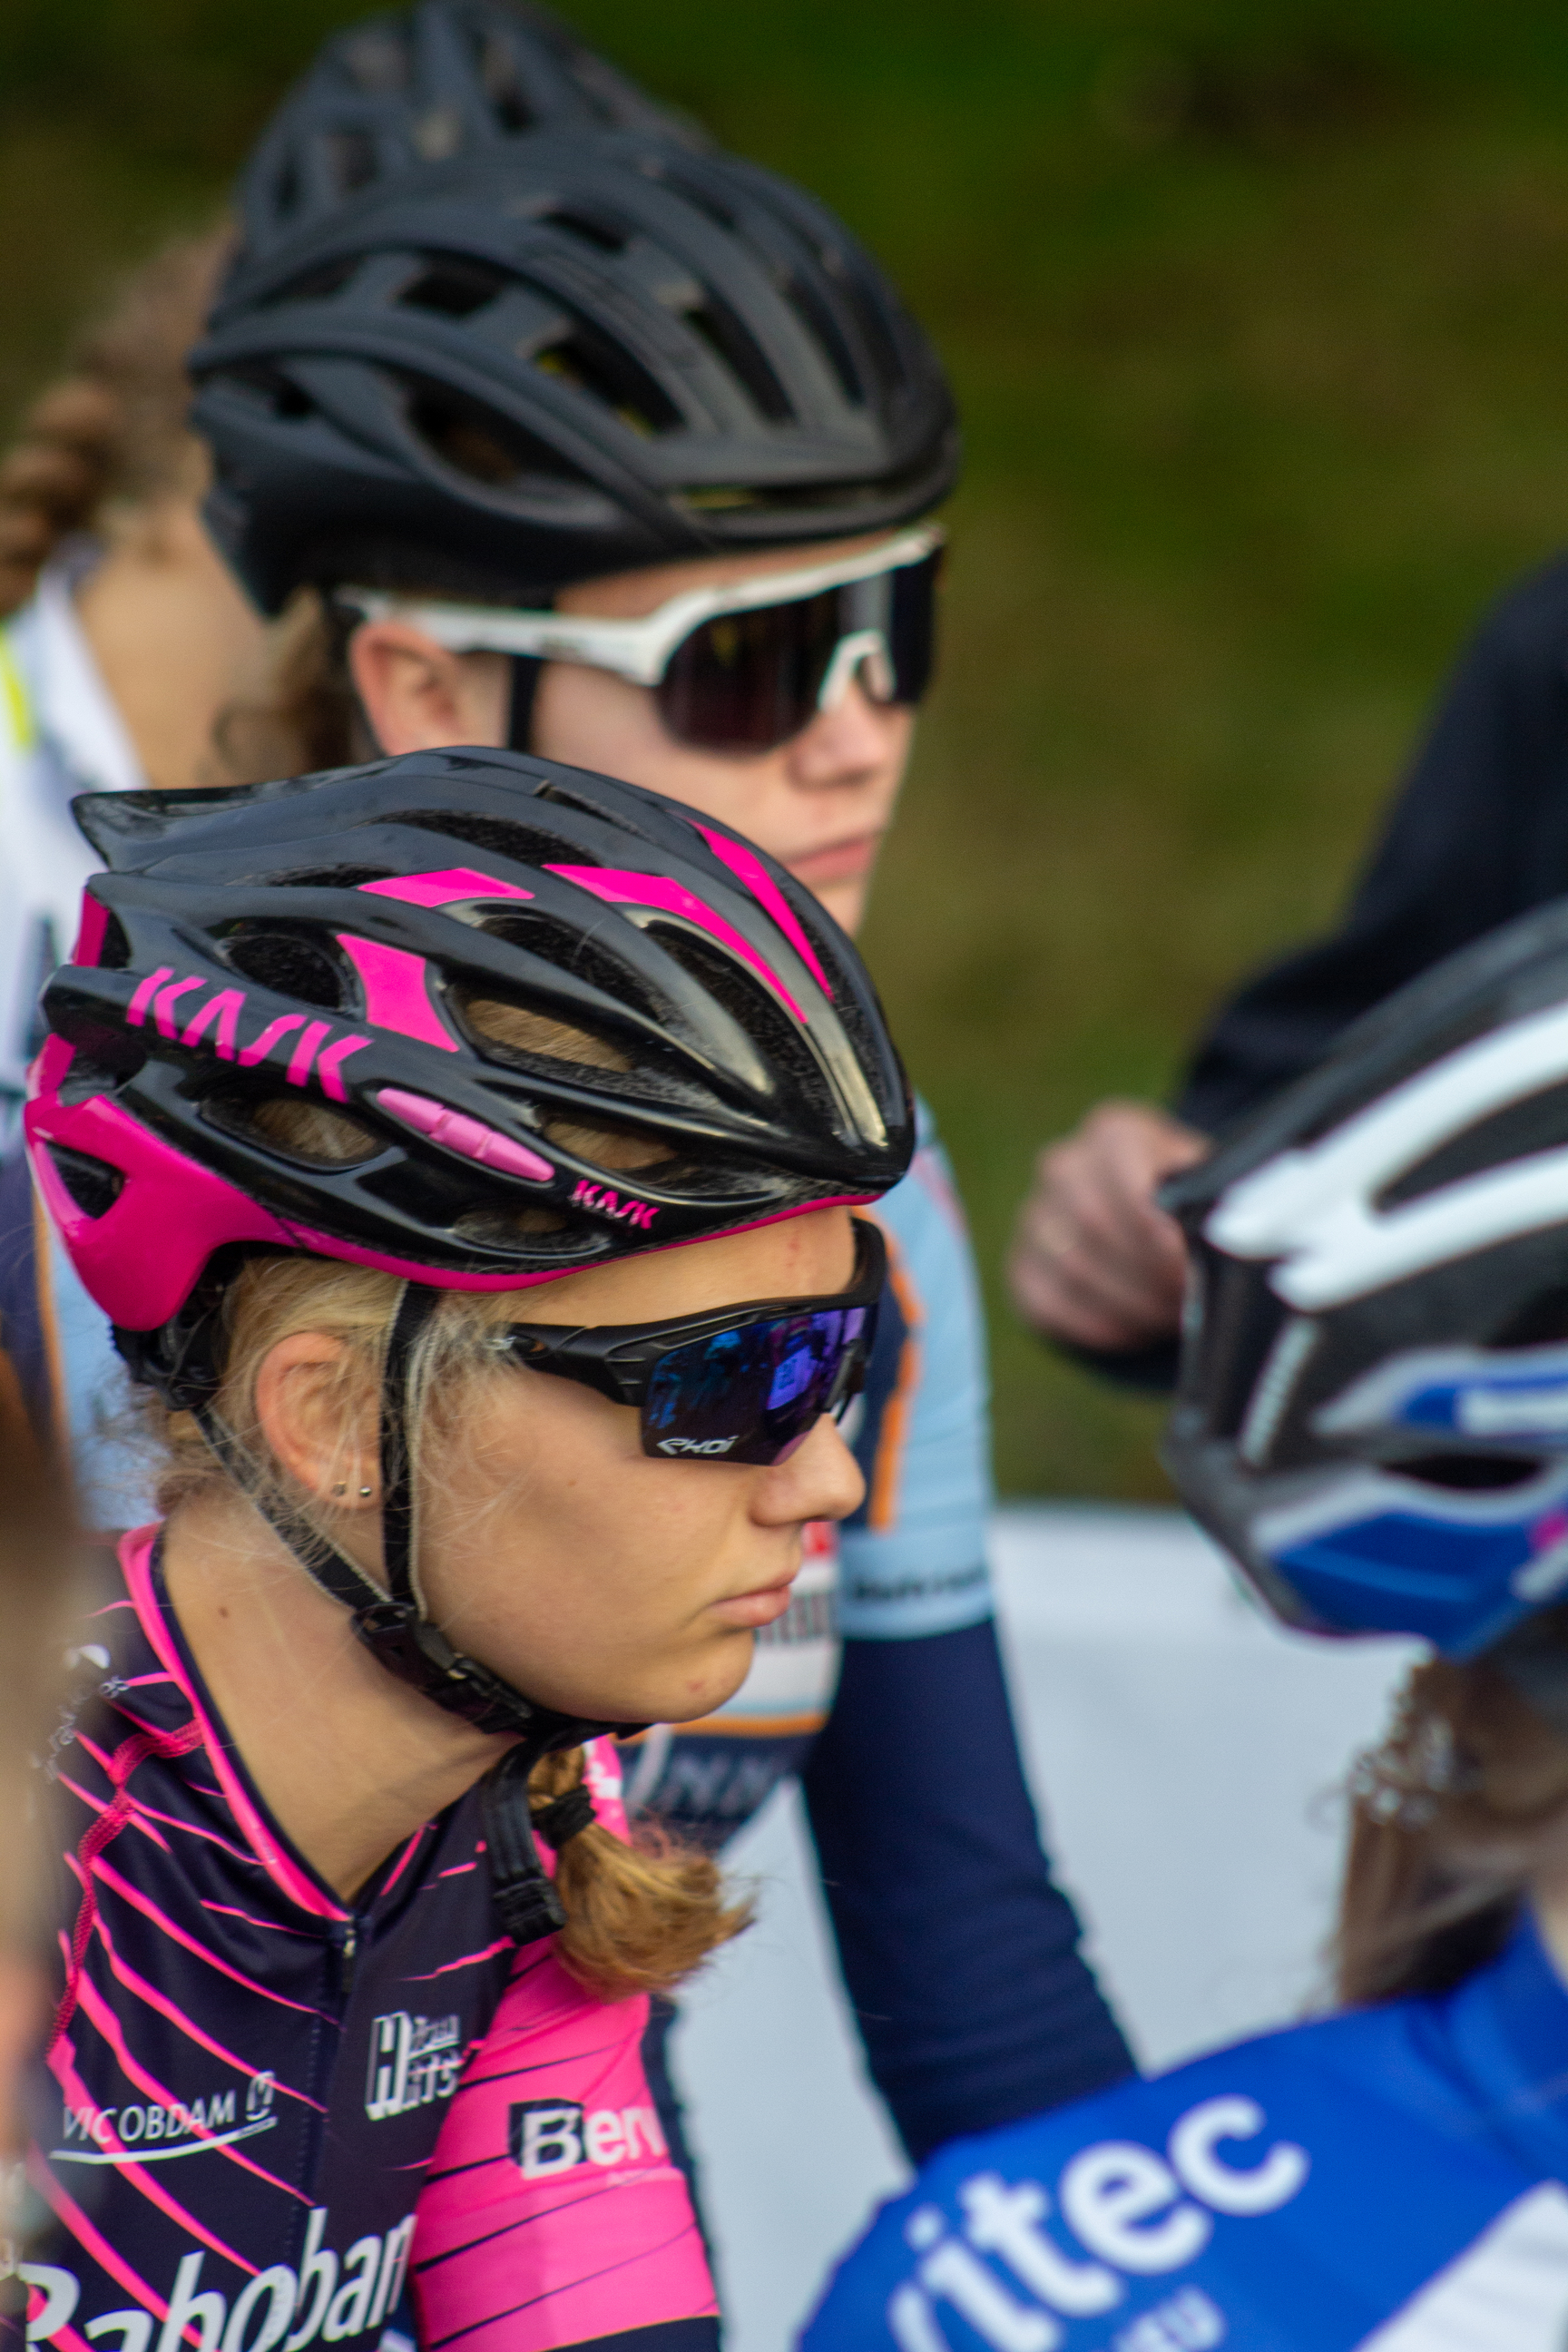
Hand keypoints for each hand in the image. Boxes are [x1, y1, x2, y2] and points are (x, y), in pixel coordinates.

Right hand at [1007, 1101, 1209, 1353]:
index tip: (1184, 1260)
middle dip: (1149, 1270)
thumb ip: (1204, 1206)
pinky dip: (1099, 1325)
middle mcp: (1064, 1165)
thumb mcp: (1208, 1187)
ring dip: (1131, 1303)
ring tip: (1171, 1314)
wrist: (1152, 1231)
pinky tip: (1137, 1330)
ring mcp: (1035, 1217)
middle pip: (1094, 1222)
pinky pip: (1050, 1305)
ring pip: (1074, 1268)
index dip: (1154, 1223)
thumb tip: (1201, 1249)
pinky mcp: (1022, 1268)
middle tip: (1189, 1298)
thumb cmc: (1191, 1205)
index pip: (1124, 1172)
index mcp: (1116, 1132)